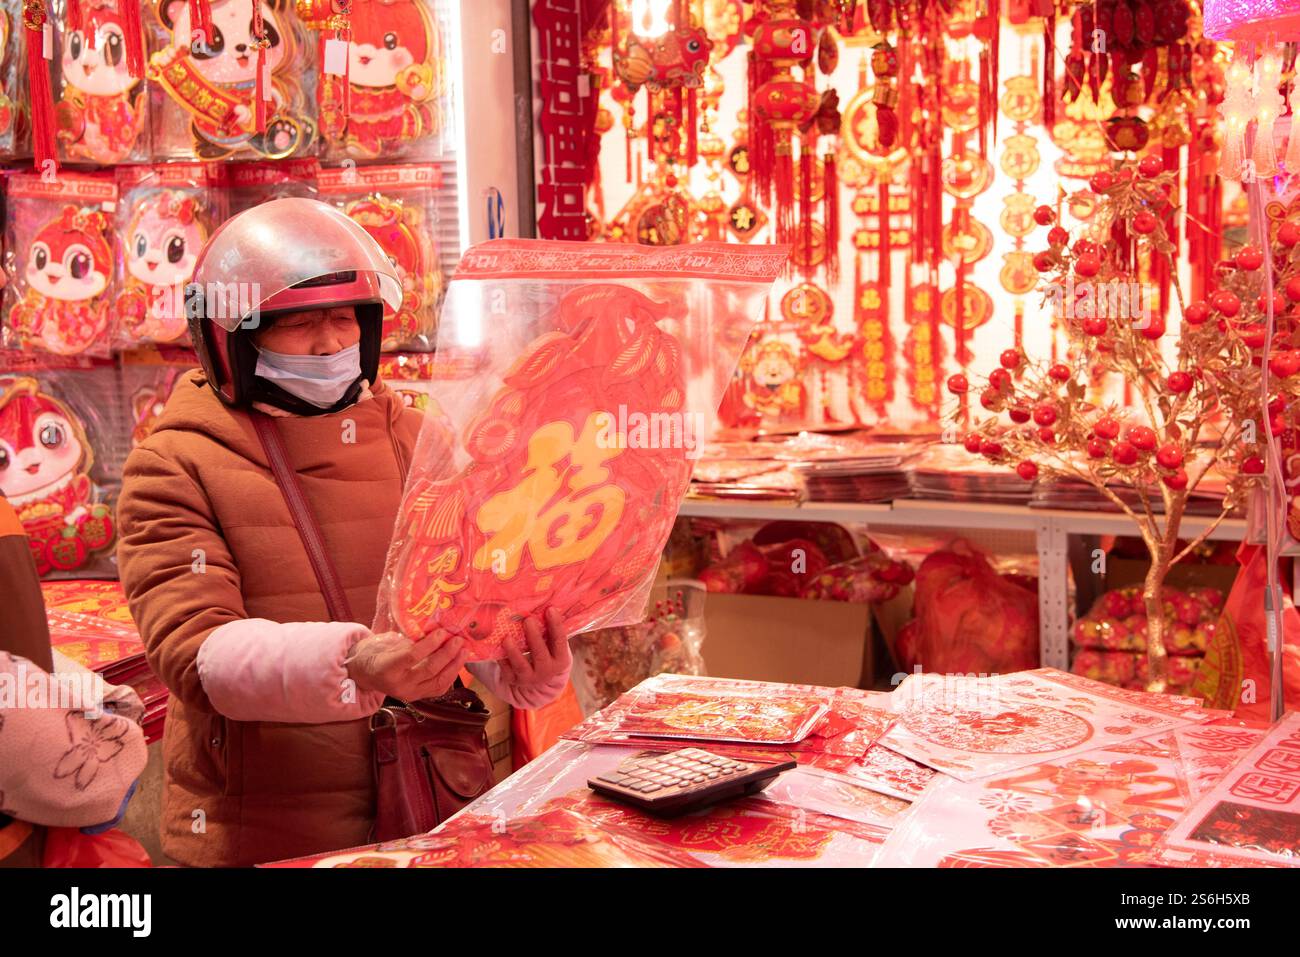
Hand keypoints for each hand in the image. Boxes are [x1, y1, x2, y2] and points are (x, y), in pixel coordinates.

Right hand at [346, 629, 467, 701]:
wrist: (364, 674)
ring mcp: (409, 694)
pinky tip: (457, 664)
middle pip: (429, 670)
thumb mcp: (384, 642)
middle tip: (458, 640)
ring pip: (438, 682)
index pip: (412, 656)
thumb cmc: (374, 653)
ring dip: (454, 666)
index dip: (429, 644)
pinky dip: (451, 676)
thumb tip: (433, 631)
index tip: (442, 632)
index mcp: (386, 668)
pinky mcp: (417, 698)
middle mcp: (398, 685)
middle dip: (447, 654)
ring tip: (464, 651)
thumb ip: (407, 640)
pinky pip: (438, 688)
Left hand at [499, 609, 571, 701]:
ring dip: (513, 651)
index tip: (550, 609)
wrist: (540, 681)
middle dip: (534, 637)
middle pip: (540, 654)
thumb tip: (546, 604)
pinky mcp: (514, 680)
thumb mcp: (555, 648)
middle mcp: (546, 671)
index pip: (560, 641)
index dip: (556, 625)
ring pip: (520, 665)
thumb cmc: (548, 654)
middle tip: (528, 620)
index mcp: (560, 660)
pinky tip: (496, 647)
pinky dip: (501, 659)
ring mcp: (529, 678)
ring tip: (507, 637)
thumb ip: (551, 632)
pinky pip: (506, 669)